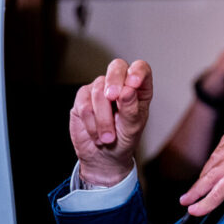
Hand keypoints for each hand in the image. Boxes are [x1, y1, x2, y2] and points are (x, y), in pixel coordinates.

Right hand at [69, 59, 152, 186]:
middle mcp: (120, 84)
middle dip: (114, 82)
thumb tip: (127, 90)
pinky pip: (84, 104)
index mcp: (139, 88)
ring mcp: (100, 89)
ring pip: (99, 91)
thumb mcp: (133, 127)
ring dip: (103, 119)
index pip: (141, 68)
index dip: (137, 71)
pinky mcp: (82, 98)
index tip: (133, 83)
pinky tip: (97, 134)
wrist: (104, 156)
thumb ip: (131, 109)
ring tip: (108, 137)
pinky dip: (91, 123)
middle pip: (116, 67)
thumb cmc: (124, 139)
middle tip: (113, 98)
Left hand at [180, 128, 223, 214]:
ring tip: (190, 200)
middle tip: (197, 189)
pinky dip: (206, 202)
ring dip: (199, 190)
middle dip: (205, 176)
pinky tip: (198, 209)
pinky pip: (217, 191)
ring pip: (213, 175)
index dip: (215, 160)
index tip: (209, 171)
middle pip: (217, 159)